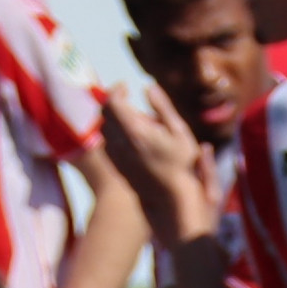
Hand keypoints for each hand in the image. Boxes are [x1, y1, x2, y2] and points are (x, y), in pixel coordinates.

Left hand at [96, 86, 220, 239]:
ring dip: (113, 118)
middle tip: (126, 97)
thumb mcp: (179, 132)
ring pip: (105, 128)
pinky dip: (114, 134)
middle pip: (105, 113)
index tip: (126, 86)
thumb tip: (149, 87)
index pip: (113, 101)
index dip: (117, 90)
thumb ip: (162, 107)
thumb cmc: (182, 166)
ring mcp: (116, 156)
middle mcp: (120, 142)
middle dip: (113, 102)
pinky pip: (108, 143)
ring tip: (131, 117)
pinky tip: (129, 137)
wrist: (171, 201)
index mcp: (134, 130)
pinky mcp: (117, 167)